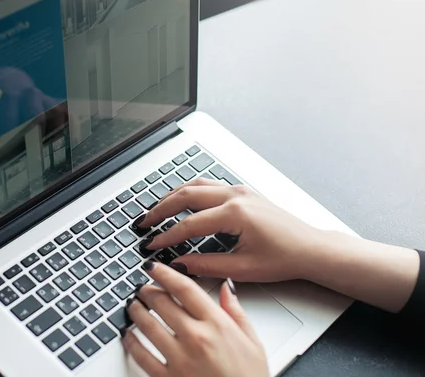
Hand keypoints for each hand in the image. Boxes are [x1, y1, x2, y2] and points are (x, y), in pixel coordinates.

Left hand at [122, 261, 268, 376]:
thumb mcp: (253, 342)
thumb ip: (236, 311)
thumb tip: (227, 287)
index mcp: (217, 325)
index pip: (185, 288)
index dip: (165, 273)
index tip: (154, 267)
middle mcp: (197, 338)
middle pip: (162, 302)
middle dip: (148, 290)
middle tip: (143, 287)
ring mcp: (180, 359)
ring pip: (147, 325)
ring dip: (136, 311)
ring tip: (132, 305)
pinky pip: (142, 355)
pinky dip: (130, 341)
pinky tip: (127, 334)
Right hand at [138, 179, 326, 281]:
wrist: (310, 248)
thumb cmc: (284, 258)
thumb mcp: (242, 269)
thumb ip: (206, 265)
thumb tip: (179, 264)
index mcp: (235, 214)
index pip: (189, 224)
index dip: (166, 236)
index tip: (151, 245)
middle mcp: (235, 196)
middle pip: (186, 196)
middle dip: (160, 209)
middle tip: (143, 222)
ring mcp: (239, 191)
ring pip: (195, 185)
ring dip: (172, 196)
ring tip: (155, 209)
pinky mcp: (242, 192)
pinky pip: (208, 185)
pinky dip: (189, 191)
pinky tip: (181, 199)